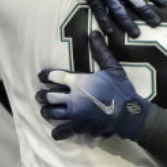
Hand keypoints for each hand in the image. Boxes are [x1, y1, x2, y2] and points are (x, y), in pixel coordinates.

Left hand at [36, 31, 150, 140]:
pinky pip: (64, 130)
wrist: (127, 113)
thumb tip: (94, 33)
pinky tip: (55, 133)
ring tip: (44, 111)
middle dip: (42, 96)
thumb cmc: (121, 89)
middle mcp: (72, 98)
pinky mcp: (79, 126)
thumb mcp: (112, 68)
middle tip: (39, 96)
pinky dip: (58, 132)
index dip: (46, 76)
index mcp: (78, 82)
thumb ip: (101, 51)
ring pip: (52, 113)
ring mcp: (74, 114)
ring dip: (46, 112)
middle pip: (49, 97)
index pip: (55, 77)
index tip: (40, 76)